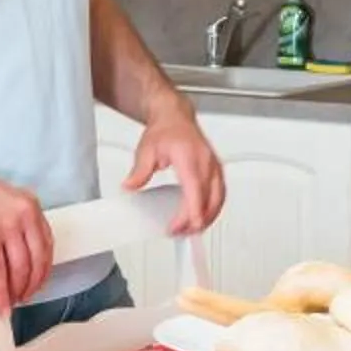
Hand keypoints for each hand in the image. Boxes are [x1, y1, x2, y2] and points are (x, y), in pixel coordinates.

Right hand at [0, 168, 53, 312]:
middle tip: (25, 296)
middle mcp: (24, 213)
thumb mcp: (4, 201)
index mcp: (30, 205)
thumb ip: (16, 223)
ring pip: (21, 269)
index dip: (44, 268)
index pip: (47, 244)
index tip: (38, 281)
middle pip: (37, 259)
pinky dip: (0, 292)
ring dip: (18, 291)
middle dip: (32, 284)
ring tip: (11, 301)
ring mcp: (7, 224)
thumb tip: (17, 258)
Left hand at [124, 109, 225, 232]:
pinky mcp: (217, 171)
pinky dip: (212, 210)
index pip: (195, 187)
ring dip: (207, 217)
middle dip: (197, 220)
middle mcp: (206, 161)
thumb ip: (139, 171)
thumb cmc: (165, 131)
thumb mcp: (146, 150)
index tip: (187, 225)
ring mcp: (214, 166)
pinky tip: (201, 218)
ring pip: (219, 199)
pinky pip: (220, 194)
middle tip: (179, 232)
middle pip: (210, 198)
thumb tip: (130, 186)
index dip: (193, 210)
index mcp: (190, 156)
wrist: (175, 118)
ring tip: (189, 230)